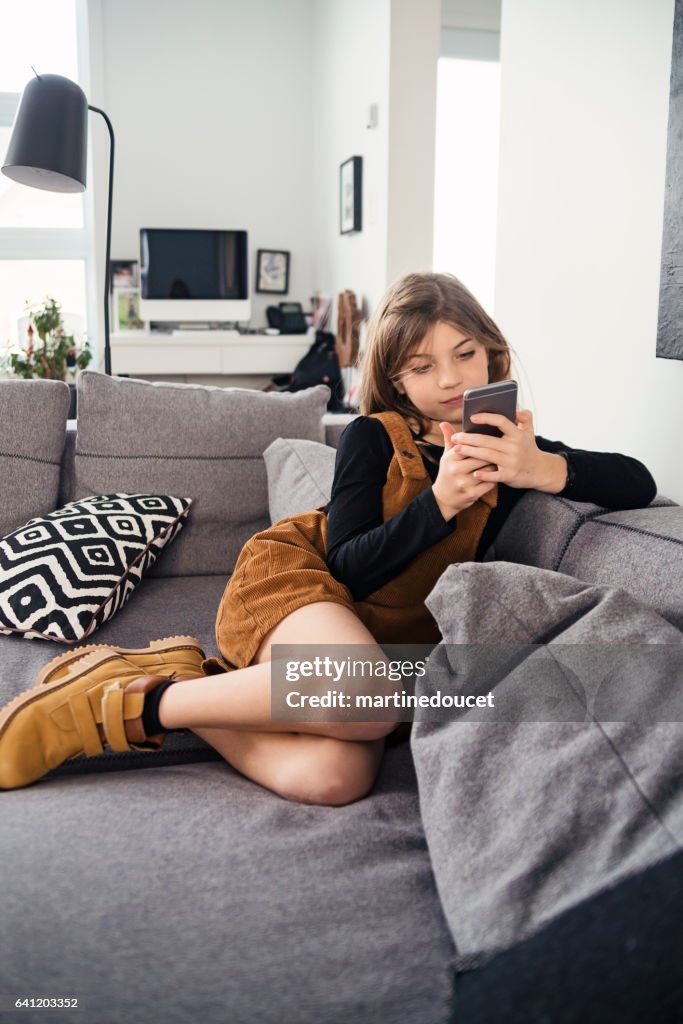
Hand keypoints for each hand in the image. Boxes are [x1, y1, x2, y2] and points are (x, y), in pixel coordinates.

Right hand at [431, 421, 497, 520]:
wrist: (443, 499)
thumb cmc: (447, 473)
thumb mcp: (446, 457)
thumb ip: (449, 439)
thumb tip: (444, 422)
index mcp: (450, 458)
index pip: (469, 444)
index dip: (481, 439)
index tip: (491, 435)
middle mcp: (456, 470)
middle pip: (481, 455)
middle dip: (492, 451)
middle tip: (503, 445)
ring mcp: (464, 483)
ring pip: (488, 469)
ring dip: (496, 463)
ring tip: (503, 457)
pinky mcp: (472, 494)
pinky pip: (490, 482)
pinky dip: (496, 477)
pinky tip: (500, 471)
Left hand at [450, 409, 568, 491]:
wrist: (539, 471)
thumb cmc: (528, 448)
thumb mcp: (529, 431)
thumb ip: (525, 417)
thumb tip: (516, 408)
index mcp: (517, 434)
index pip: (501, 421)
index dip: (486, 418)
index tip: (472, 417)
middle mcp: (515, 447)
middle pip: (488, 440)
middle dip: (469, 438)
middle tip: (455, 437)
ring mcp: (512, 462)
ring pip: (487, 455)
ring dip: (470, 452)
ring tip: (455, 449)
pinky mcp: (510, 475)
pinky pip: (494, 475)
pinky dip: (484, 474)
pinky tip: (473, 472)